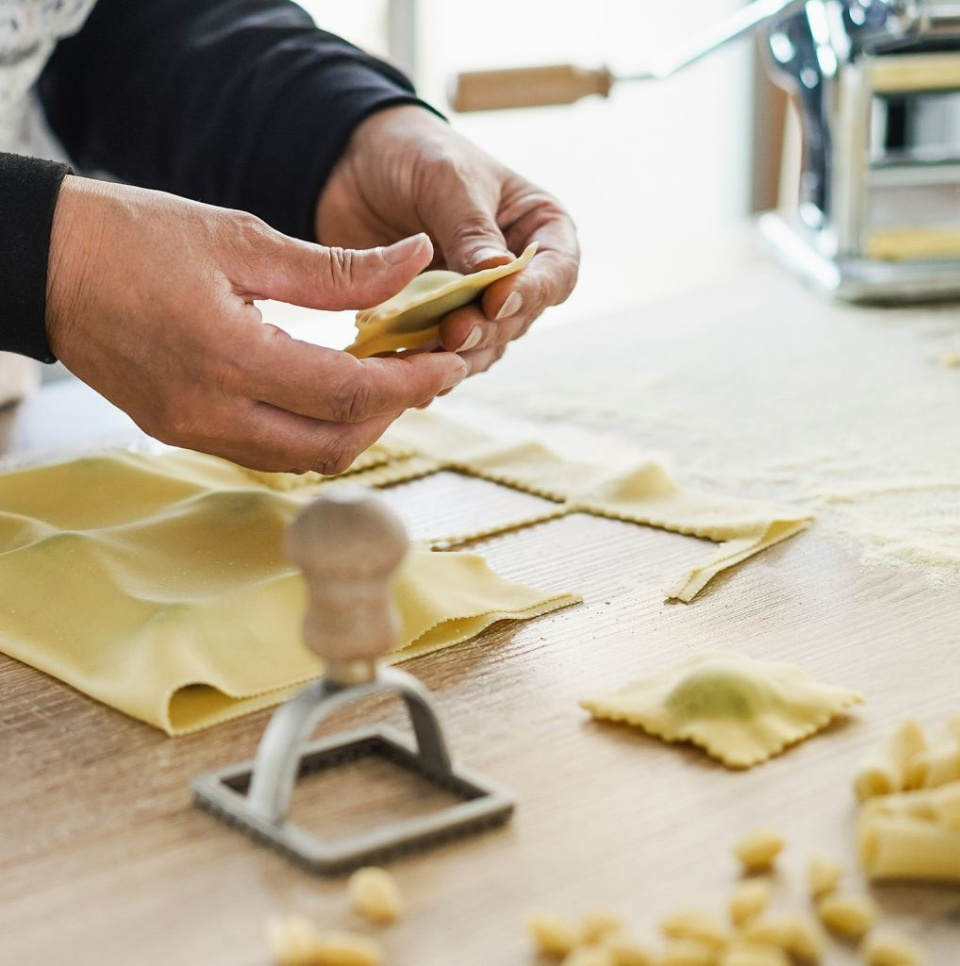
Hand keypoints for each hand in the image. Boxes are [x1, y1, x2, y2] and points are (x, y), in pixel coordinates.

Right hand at [46, 177, 465, 471]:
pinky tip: (329, 392)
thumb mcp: (242, 239)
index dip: (410, 384)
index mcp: (230, 356)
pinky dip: (312, 431)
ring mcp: (194, 431)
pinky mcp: (182, 433)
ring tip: (383, 382)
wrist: (44, 265)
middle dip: (392, 416)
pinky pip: (267, 452)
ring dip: (354, 429)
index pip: (348, 394)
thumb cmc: (135, 237)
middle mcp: (212, 411)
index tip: (448, 365)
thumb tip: (416, 262)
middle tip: (424, 374)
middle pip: (333, 446)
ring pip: (303, 459)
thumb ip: (337, 269)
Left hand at [316, 105, 578, 374]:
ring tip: (428, 358)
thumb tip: (500, 273)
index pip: (557, 273)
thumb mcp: (447, 179)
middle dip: (488, 328)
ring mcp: (479, 301)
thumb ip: (471, 229)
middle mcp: (517, 272)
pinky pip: (445, 354)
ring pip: (486, 344)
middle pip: (520, 318)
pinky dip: (429, 363)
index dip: (533, 293)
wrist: (352, 164)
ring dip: (460, 354)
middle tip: (453, 332)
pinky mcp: (439, 321)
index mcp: (539, 228)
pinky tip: (408, 370)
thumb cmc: (415, 155)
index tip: (498, 301)